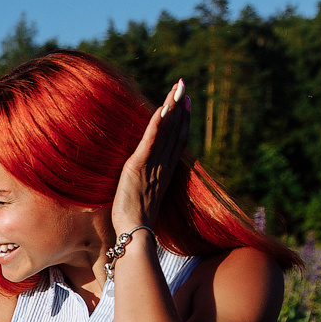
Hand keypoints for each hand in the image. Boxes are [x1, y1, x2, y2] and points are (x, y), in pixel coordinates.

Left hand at [112, 79, 190, 237]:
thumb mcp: (143, 197)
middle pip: (175, 132)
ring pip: (166, 131)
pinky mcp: (139, 166)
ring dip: (172, 109)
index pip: (176, 142)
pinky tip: (162, 109)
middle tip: (184, 88)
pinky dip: (157, 123)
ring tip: (177, 90)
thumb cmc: (135, 222)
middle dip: (180, 109)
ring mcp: (153, 165)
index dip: (182, 122)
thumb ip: (145, 183)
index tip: (185, 105)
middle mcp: (162, 166)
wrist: (135, 233)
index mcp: (164, 173)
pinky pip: (151, 140)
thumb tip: (140, 177)